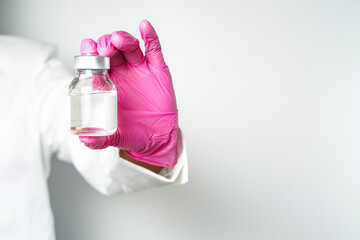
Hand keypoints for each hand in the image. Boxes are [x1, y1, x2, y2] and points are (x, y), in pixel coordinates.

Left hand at [79, 20, 178, 166]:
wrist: (157, 138)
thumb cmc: (134, 133)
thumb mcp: (114, 137)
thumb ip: (99, 140)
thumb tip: (84, 140)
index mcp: (107, 84)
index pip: (95, 62)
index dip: (90, 53)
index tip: (87, 47)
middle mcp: (122, 73)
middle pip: (111, 50)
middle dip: (106, 44)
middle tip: (105, 48)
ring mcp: (140, 69)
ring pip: (130, 47)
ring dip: (123, 39)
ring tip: (118, 40)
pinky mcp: (157, 70)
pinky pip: (154, 50)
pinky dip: (150, 37)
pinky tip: (144, 27)